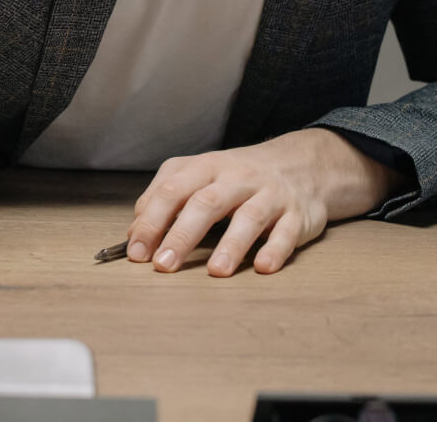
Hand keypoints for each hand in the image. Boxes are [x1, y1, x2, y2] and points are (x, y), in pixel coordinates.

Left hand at [126, 129, 405, 276]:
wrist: (300, 164)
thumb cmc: (237, 176)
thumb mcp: (199, 175)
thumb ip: (166, 197)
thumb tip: (135, 232)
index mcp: (206, 167)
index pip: (172, 189)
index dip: (151, 221)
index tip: (135, 252)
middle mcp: (237, 177)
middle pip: (206, 202)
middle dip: (182, 234)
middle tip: (163, 265)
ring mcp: (269, 195)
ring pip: (249, 217)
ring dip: (231, 245)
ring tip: (215, 272)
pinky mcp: (297, 215)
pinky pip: (287, 232)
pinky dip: (275, 249)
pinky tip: (263, 267)